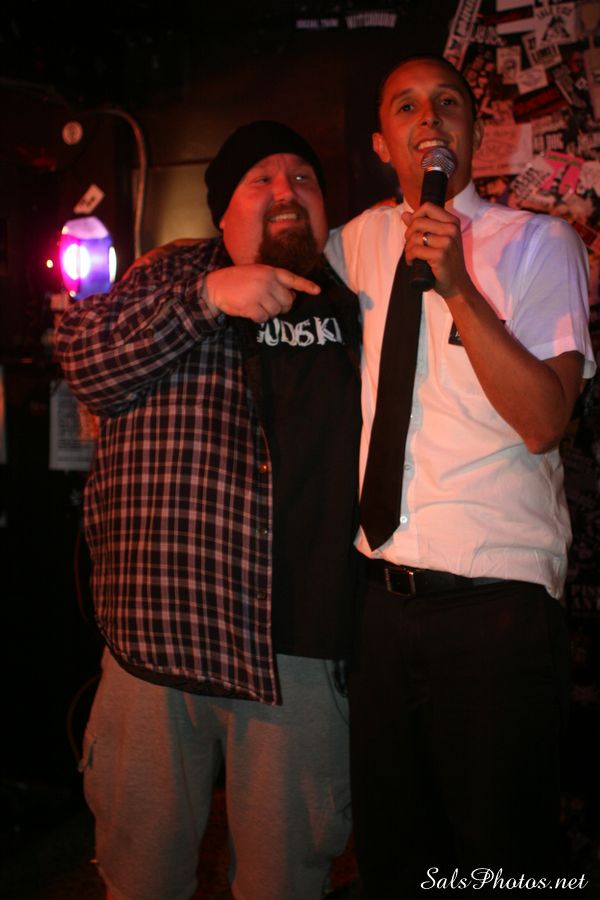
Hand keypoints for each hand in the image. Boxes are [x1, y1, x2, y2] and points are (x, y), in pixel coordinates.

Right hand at [204, 264, 319, 322]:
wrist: (216, 286)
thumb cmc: (237, 280)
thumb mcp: (257, 273)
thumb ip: (273, 281)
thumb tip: (290, 295)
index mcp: (270, 271)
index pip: (292, 278)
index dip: (306, 285)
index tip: (317, 291)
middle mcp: (267, 281)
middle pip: (287, 301)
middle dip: (282, 306)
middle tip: (271, 305)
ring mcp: (259, 293)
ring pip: (276, 311)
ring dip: (269, 313)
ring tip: (257, 306)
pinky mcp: (251, 306)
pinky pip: (264, 318)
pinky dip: (259, 318)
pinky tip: (251, 311)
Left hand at [402, 203, 472, 299]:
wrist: (457, 284)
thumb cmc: (446, 262)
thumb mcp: (438, 240)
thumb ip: (422, 226)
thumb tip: (404, 214)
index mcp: (452, 222)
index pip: (428, 206)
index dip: (415, 216)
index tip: (413, 230)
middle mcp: (451, 229)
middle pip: (418, 221)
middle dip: (408, 234)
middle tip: (410, 246)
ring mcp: (447, 242)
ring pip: (415, 237)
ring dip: (407, 248)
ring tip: (411, 256)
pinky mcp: (440, 255)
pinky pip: (415, 250)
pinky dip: (409, 257)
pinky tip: (412, 262)